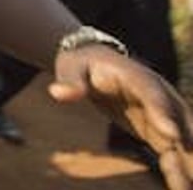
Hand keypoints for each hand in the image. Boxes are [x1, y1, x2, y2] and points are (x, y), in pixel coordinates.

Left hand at [52, 46, 192, 187]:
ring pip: (181, 140)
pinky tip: (181, 188)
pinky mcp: (157, 129)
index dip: (162, 114)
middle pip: (179, 119)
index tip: (172, 136)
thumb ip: (70, 82)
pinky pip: (172, 152)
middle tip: (192, 170)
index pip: (152, 94)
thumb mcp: (71, 68)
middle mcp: (157, 94)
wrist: (94, 61)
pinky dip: (178, 170)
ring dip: (188, 162)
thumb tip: (58, 92)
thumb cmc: (82, 64)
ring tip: (187, 187)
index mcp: (136, 76)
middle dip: (189, 143)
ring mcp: (161, 113)